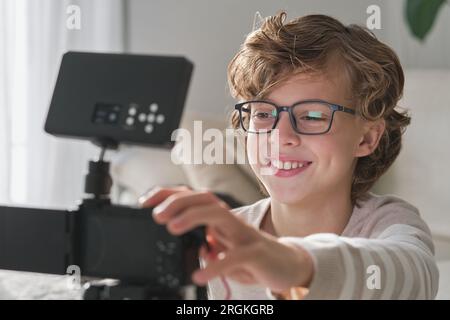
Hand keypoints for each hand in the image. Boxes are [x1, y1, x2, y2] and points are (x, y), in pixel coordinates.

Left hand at [140, 186, 312, 292]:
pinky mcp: (257, 253)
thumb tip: (191, 249)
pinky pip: (236, 256)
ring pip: (219, 215)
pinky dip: (216, 265)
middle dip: (178, 201)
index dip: (168, 195)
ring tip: (171, 228)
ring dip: (193, 217)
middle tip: (157, 215)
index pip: (193, 198)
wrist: (288, 264)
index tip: (145, 201)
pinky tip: (199, 274)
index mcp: (219, 220)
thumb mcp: (224, 249)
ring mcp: (245, 235)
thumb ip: (207, 246)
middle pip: (204, 199)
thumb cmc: (253, 255)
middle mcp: (231, 222)